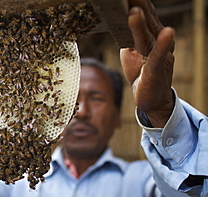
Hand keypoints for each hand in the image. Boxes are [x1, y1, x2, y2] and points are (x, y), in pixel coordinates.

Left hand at [120, 0, 174, 127]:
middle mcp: (157, 41)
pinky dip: (162, 46)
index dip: (136, 3)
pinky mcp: (157, 70)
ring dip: (142, 24)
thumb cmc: (141, 72)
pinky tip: (168, 33)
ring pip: (149, 37)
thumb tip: (118, 21)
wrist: (151, 98)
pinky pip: (159, 57)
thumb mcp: (131, 51)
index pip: (144, 15)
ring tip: (135, 10)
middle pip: (147, 21)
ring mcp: (159, 55)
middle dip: (138, 7)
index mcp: (150, 35)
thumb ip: (128, 36)